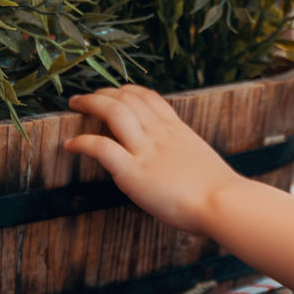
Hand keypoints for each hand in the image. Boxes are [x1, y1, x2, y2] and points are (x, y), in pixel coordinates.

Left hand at [65, 85, 243, 234]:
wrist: (222, 202)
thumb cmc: (218, 190)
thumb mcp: (200, 158)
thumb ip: (183, 153)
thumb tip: (176, 160)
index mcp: (177, 129)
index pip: (149, 97)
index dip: (127, 91)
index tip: (115, 93)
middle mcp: (160, 133)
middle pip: (128, 97)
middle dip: (103, 93)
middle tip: (87, 98)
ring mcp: (146, 150)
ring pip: (114, 111)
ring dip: (90, 104)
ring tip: (76, 105)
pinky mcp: (133, 172)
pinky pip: (101, 147)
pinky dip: (82, 142)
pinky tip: (71, 145)